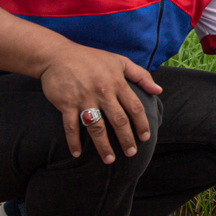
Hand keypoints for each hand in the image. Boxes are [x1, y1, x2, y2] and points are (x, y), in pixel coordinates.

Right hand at [37, 45, 162, 163]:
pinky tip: (77, 154)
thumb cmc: (91, 59)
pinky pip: (71, 126)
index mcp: (116, 82)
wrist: (57, 55)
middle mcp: (102, 91)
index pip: (134, 107)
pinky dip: (73, 141)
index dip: (141, 124)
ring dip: (103, 145)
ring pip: (96, 127)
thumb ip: (140, 75)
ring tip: (110, 160)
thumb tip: (158, 90)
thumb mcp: (119, 61)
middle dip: (126, 139)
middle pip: (118, 120)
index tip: (145, 138)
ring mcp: (83, 98)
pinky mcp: (66, 103)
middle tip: (131, 153)